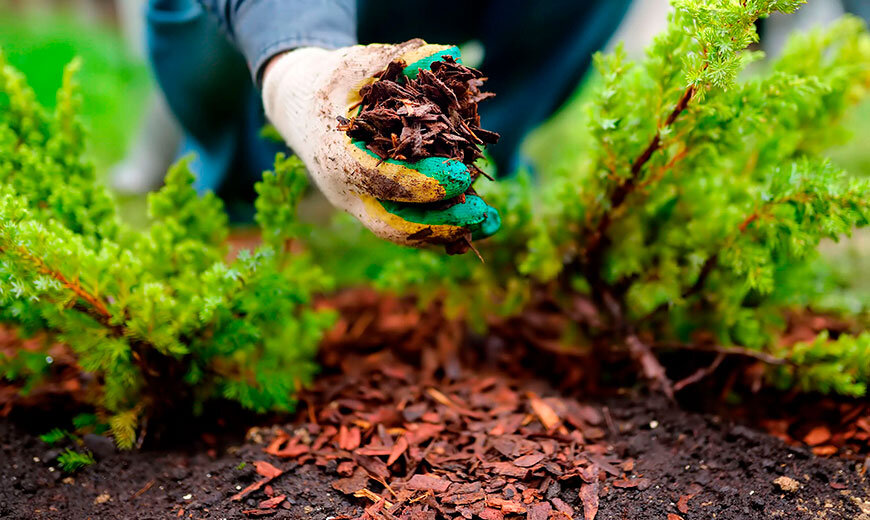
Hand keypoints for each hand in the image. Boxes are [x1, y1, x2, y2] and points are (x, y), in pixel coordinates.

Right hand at [262, 39, 499, 246]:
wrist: (300, 108)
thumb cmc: (331, 82)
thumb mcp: (357, 64)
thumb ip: (399, 60)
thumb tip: (447, 54)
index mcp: (336, 155)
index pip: (380, 179)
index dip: (423, 182)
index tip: (462, 175)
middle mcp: (344, 190)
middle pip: (393, 223)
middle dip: (440, 223)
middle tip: (483, 214)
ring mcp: (357, 205)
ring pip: (402, 232)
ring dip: (448, 232)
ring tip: (490, 223)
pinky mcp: (372, 208)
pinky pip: (407, 226)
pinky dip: (441, 228)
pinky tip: (476, 222)